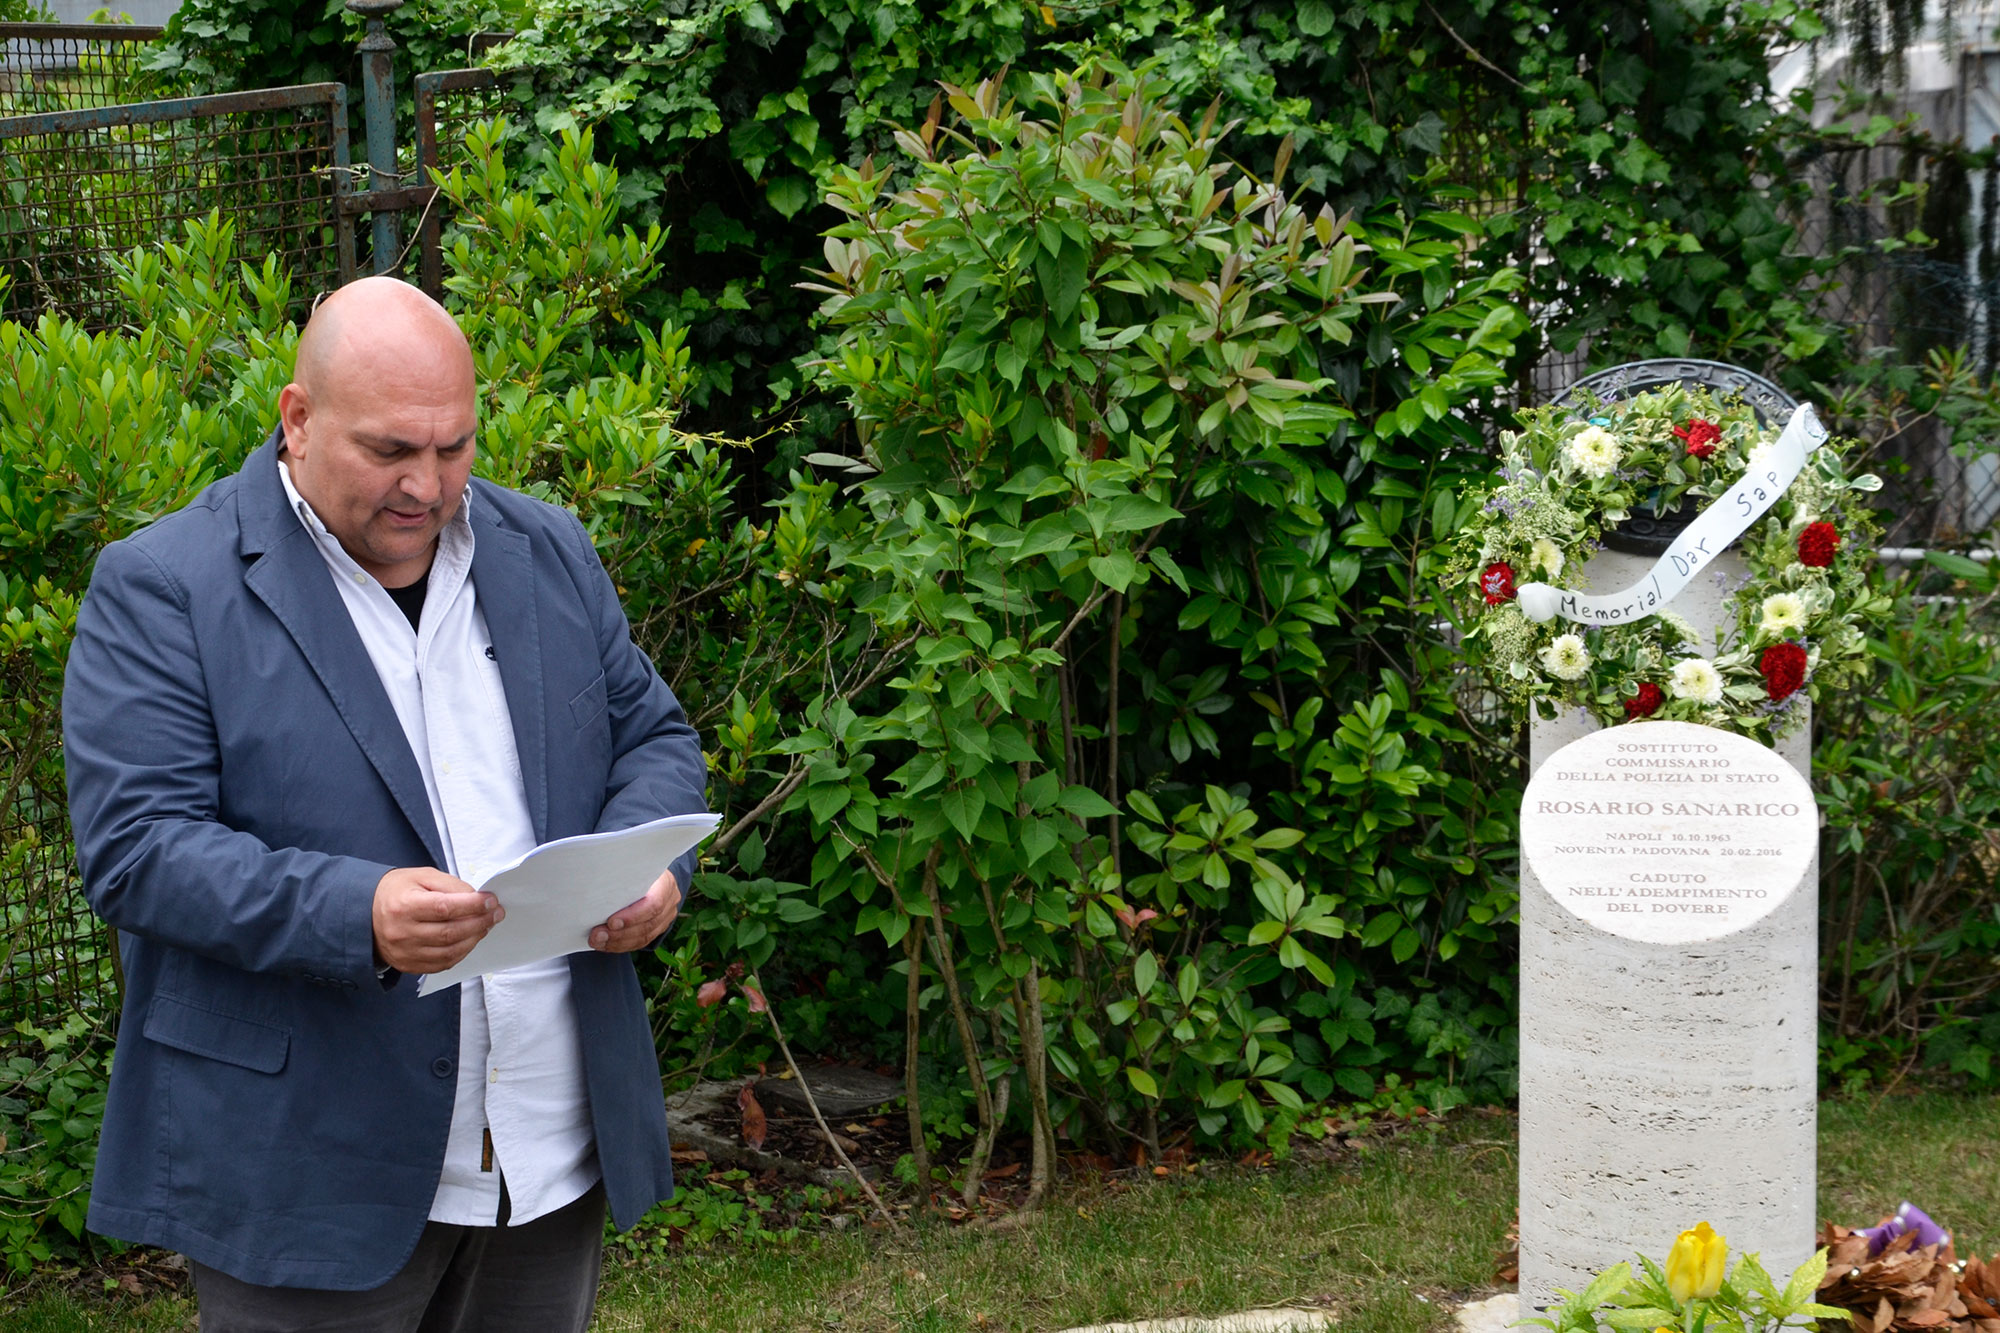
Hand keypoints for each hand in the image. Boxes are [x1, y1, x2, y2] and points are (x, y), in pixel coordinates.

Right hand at [372, 866, 502, 973]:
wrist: (366, 913)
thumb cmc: (396, 891)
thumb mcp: (422, 876)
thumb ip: (451, 885)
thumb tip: (477, 899)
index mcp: (403, 906)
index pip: (445, 908)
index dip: (472, 906)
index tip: (491, 901)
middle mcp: (402, 933)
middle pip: (450, 933)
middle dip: (479, 923)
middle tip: (496, 914)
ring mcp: (405, 953)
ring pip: (449, 952)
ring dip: (474, 939)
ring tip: (485, 926)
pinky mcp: (408, 965)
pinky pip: (442, 964)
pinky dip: (461, 953)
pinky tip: (470, 939)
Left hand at [589, 867, 680, 952]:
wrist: (651, 872)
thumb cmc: (636, 868)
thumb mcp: (632, 867)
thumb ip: (621, 877)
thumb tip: (595, 889)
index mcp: (665, 882)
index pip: (653, 904)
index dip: (633, 916)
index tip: (611, 922)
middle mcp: (670, 899)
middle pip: (648, 924)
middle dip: (620, 933)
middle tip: (597, 935)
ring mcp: (667, 916)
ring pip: (644, 936)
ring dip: (618, 942)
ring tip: (598, 941)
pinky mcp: (659, 927)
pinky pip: (641, 942)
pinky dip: (622, 945)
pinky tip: (606, 944)